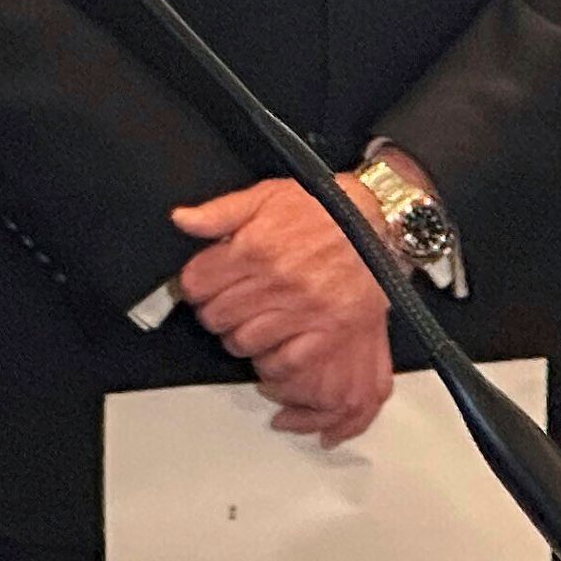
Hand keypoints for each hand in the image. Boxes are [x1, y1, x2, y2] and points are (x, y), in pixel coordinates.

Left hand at [169, 177, 395, 445]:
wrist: (378, 219)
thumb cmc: (323, 207)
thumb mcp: (266, 196)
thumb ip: (220, 212)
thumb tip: (182, 220)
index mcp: (256, 247)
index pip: (196, 283)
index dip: (194, 286)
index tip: (202, 286)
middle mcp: (277, 280)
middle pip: (215, 317)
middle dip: (214, 313)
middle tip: (228, 307)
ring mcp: (304, 309)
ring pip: (242, 343)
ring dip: (239, 339)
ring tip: (250, 326)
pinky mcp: (330, 331)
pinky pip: (284, 363)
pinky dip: (272, 365)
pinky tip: (271, 353)